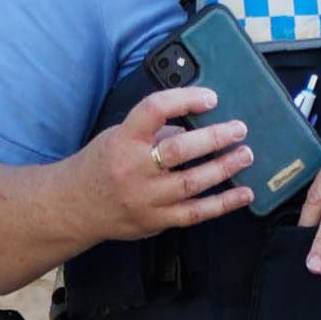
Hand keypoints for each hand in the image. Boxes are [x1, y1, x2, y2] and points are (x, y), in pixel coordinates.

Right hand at [84, 83, 253, 241]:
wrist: (75, 206)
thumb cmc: (101, 165)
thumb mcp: (118, 136)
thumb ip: (154, 131)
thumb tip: (195, 125)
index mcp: (123, 139)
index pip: (154, 110)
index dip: (184, 100)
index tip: (210, 98)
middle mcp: (134, 168)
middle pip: (179, 150)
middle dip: (215, 137)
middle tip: (239, 129)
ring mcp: (146, 198)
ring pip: (192, 182)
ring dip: (224, 168)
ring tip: (245, 155)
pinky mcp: (156, 221)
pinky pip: (196, 213)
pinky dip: (223, 203)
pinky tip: (244, 193)